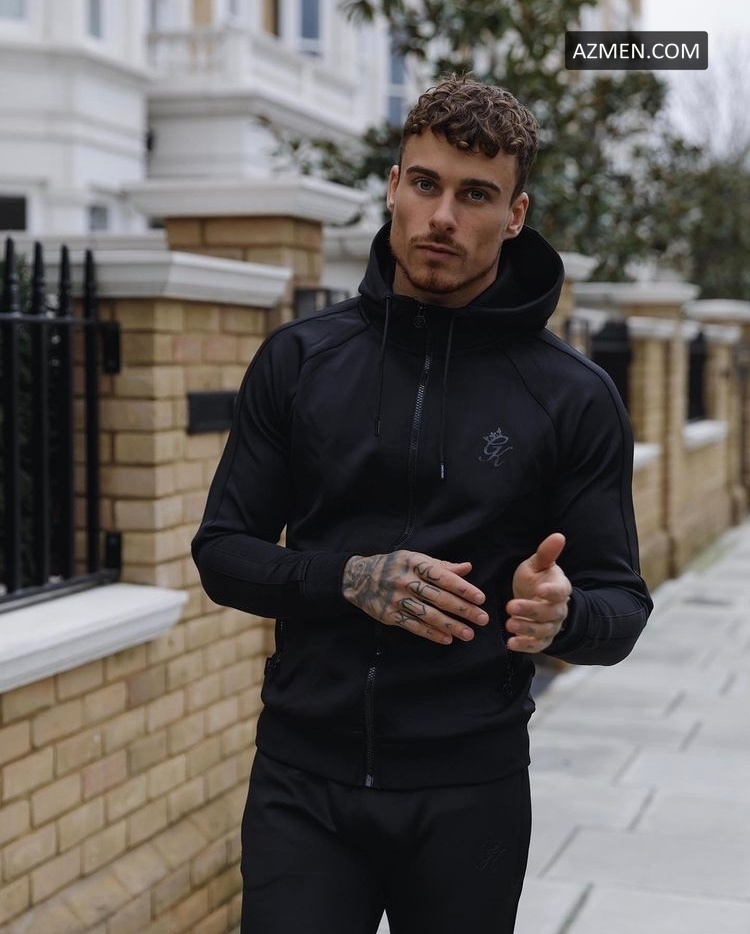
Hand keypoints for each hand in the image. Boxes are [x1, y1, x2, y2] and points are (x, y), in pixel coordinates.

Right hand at [342, 551, 487, 644]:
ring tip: (469, 634)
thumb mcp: (415, 559)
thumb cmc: (395, 566)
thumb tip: (467, 568)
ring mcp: (396, 599)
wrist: (359, 578)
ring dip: (450, 625)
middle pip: (438, 597)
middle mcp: (405, 581)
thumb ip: (442, 566)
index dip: (462, 588)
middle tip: (482, 619)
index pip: (442, 577)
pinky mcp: (389, 615)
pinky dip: (431, 633)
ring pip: (428, 614)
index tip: (480, 598)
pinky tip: (446, 639)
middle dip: (462, 609)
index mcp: (414, 563)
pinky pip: (414, 626)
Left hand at [506, 533, 570, 652]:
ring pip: (542, 630)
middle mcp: (559, 609)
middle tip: (511, 606)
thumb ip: (546, 553)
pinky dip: (525, 646)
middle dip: (530, 611)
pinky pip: (536, 645)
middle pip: (549, 613)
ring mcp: (551, 626)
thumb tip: (558, 535)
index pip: (560, 591)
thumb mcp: (537, 564)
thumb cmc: (536, 579)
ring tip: (509, 624)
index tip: (539, 589)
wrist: (535, 600)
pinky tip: (511, 643)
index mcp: (560, 588)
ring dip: (526, 628)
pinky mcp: (542, 639)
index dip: (551, 592)